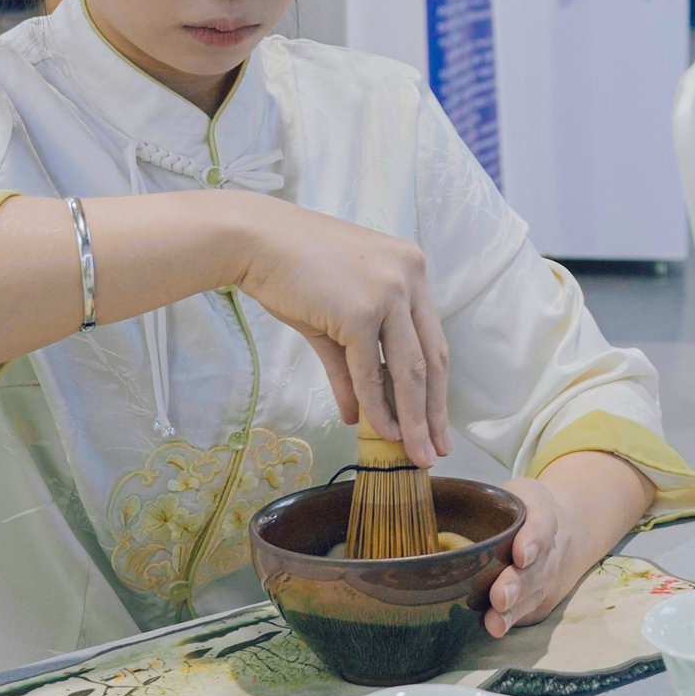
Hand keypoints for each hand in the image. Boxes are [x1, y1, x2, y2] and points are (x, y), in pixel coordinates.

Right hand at [228, 195, 453, 463]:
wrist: (255, 240)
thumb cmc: (292, 270)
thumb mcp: (334, 316)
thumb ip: (352, 365)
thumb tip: (358, 416)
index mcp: (410, 268)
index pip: (432, 338)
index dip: (437, 385)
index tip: (438, 421)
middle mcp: (409, 277)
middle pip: (431, 357)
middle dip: (434, 410)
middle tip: (437, 450)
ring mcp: (388, 293)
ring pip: (409, 369)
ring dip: (413, 419)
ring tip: (415, 455)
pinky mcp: (360, 311)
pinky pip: (370, 371)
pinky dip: (377, 407)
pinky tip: (380, 433)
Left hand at [484, 453, 653, 637]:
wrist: (571, 530)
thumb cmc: (529, 510)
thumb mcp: (517, 491)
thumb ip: (486, 498)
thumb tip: (435, 502)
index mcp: (544, 513)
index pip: (542, 524)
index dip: (533, 539)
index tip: (521, 555)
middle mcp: (553, 549)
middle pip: (538, 569)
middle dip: (518, 585)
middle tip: (500, 597)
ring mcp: (551, 577)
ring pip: (535, 595)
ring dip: (514, 611)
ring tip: (494, 622)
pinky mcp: (544, 599)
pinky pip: (531, 611)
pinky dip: (514, 621)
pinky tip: (495, 627)